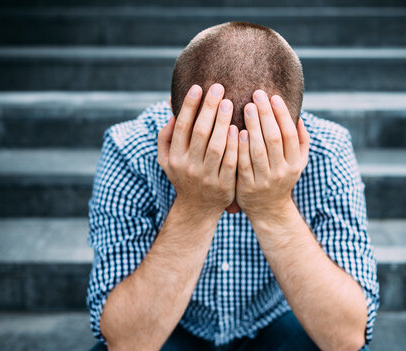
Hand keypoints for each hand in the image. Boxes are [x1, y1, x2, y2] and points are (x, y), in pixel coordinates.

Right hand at [158, 83, 238, 217]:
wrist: (197, 209)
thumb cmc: (183, 175)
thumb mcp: (167, 159)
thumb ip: (166, 135)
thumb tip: (171, 108)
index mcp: (175, 157)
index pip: (181, 126)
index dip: (189, 106)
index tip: (198, 87)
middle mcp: (189, 167)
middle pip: (200, 133)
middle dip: (209, 108)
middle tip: (219, 87)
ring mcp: (207, 177)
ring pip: (216, 146)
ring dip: (223, 123)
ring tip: (230, 102)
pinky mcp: (224, 185)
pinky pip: (231, 162)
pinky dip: (235, 145)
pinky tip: (240, 128)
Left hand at [236, 89, 309, 220]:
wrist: (268, 210)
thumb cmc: (282, 178)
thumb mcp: (297, 163)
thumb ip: (301, 141)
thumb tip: (299, 116)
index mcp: (294, 163)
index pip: (289, 134)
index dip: (282, 114)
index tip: (273, 96)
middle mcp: (281, 171)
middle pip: (273, 139)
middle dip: (266, 115)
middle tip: (256, 95)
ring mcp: (264, 180)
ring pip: (258, 150)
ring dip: (252, 127)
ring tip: (246, 106)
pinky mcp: (247, 187)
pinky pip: (242, 164)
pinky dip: (240, 147)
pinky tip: (235, 130)